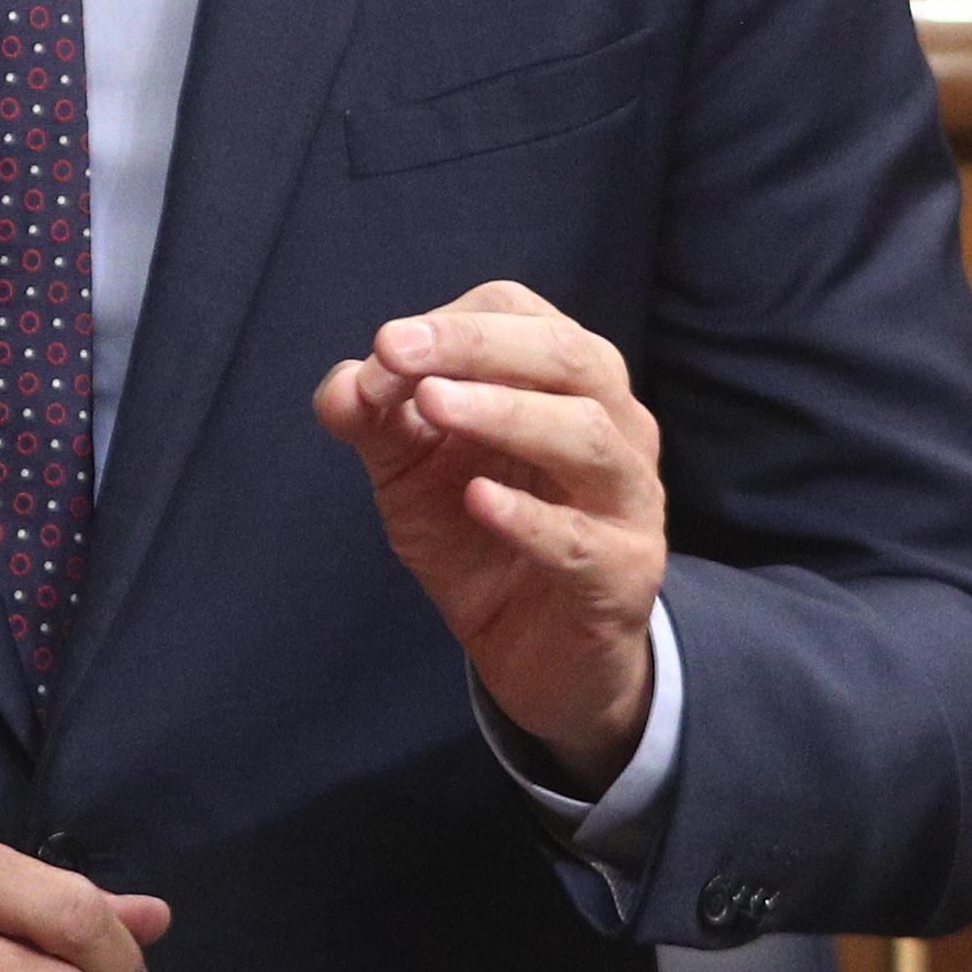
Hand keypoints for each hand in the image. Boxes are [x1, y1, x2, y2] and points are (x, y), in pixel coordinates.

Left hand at [314, 278, 667, 788]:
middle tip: (396, 350)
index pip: (522, 315)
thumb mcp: (411, 472)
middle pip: (571, 356)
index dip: (450, 324)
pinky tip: (477, 499)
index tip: (384, 351)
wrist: (534, 656)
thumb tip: (343, 383)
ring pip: (587, 435)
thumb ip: (373, 421)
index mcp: (566, 381)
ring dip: (506, 413)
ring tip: (434, 407)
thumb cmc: (478, 538)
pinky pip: (582, 540)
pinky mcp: (621, 577)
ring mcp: (628, 501)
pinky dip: (529, 516)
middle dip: (478, 345)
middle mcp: (614, 426)